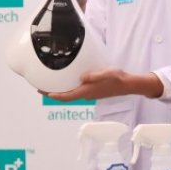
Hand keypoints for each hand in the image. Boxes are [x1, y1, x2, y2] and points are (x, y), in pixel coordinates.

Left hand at [42, 68, 161, 101]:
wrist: (129, 84)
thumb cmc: (118, 78)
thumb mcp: (107, 73)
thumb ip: (94, 75)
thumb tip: (82, 76)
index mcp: (87, 91)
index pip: (66, 96)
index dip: (53, 94)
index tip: (42, 91)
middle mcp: (86, 94)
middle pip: (65, 96)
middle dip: (53, 92)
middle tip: (41, 87)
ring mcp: (90, 93)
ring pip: (71, 93)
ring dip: (61, 90)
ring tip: (51, 84)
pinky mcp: (93, 90)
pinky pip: (77, 90)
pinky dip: (69, 88)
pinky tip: (68, 80)